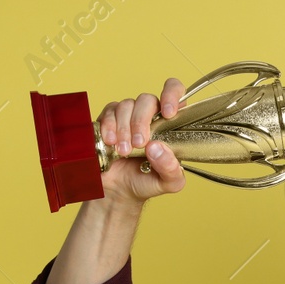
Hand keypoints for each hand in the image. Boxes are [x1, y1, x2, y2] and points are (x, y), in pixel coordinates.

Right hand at [94, 77, 188, 208]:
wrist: (120, 190)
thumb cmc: (148, 181)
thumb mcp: (169, 182)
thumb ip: (171, 167)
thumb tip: (157, 147)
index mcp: (171, 124)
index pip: (175, 92)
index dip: (172, 95)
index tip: (168, 113)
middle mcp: (151, 115)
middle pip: (147, 99)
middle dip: (141, 122)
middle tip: (138, 144)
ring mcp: (129, 116)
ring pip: (126, 105)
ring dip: (124, 129)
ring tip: (123, 151)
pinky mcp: (110, 120)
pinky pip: (109, 112)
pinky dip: (109, 126)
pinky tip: (110, 142)